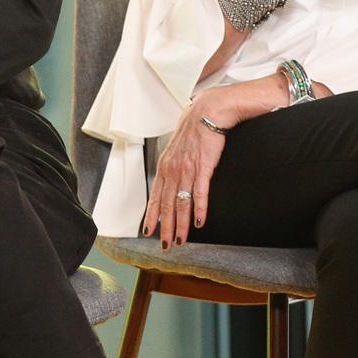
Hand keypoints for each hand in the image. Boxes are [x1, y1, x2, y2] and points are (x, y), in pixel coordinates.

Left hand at [143, 78, 280, 245]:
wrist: (208, 112)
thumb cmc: (195, 130)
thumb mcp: (178, 150)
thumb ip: (175, 167)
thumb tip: (173, 181)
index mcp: (165, 166)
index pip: (156, 196)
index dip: (152, 216)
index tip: (149, 231)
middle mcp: (172, 169)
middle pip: (166, 204)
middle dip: (165, 227)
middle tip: (165, 245)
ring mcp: (187, 169)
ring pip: (181, 203)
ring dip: (181, 224)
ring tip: (181, 240)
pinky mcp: (203, 167)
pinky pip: (200, 192)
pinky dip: (200, 209)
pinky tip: (200, 222)